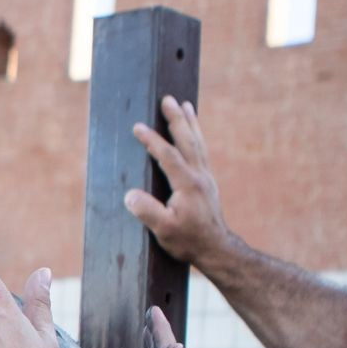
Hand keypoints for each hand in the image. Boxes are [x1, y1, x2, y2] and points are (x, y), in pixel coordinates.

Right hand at [125, 99, 235, 265]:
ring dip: (190, 122)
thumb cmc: (188, 241)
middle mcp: (199, 175)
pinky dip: (197, 136)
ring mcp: (205, 177)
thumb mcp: (163, 230)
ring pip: (198, 142)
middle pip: (187, 140)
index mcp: (187, 184)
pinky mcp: (207, 182)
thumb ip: (147, 211)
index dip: (152, 140)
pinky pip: (202, 151)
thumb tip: (130, 195)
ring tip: (185, 105)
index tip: (137, 127)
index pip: (167, 155)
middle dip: (176, 118)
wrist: (216, 248)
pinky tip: (193, 132)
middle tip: (168, 99)